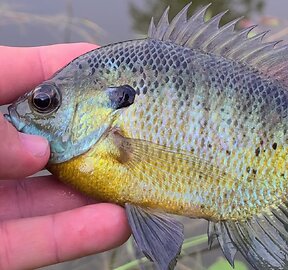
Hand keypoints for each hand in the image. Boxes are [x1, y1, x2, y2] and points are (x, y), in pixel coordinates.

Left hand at [0, 44, 129, 268]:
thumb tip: (38, 151)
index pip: (21, 79)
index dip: (67, 71)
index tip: (112, 70)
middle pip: (48, 145)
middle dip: (93, 139)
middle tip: (138, 132)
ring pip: (52, 199)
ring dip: (99, 192)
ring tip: (144, 182)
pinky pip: (37, 244)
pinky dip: (78, 236)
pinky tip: (117, 223)